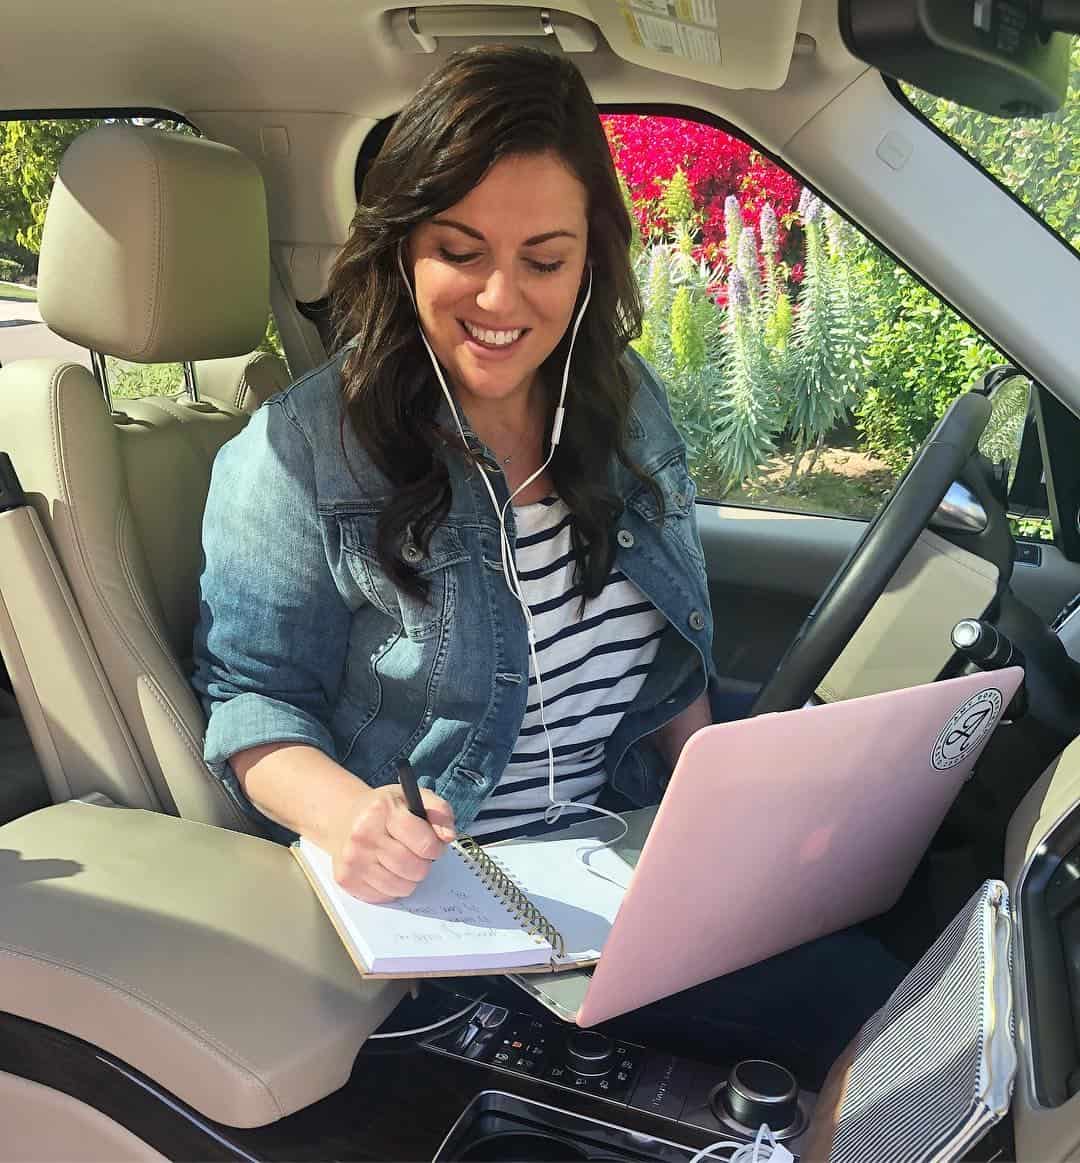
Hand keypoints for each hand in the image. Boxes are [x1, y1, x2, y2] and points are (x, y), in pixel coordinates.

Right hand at [332, 784, 455, 902]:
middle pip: (415, 869)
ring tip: (401, 861)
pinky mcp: (346, 879)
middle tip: (416, 854)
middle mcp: (363, 835)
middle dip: (423, 864)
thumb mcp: (413, 797)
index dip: (435, 847)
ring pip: (402, 887)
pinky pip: (384, 897)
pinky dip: (391, 887)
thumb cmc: (384, 810)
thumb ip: (439, 811)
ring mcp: (352, 860)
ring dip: (408, 878)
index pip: (425, 843)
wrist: (343, 817)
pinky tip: (385, 869)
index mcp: (383, 810)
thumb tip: (449, 836)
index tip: (432, 845)